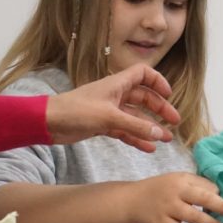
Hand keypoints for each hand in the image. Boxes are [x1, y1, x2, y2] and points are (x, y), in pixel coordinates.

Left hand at [44, 64, 180, 152]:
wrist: (48, 123)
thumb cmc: (75, 111)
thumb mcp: (109, 118)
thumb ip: (135, 126)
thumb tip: (160, 134)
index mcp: (117, 84)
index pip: (143, 74)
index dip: (158, 82)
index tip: (169, 95)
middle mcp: (115, 95)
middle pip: (143, 98)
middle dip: (159, 109)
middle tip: (174, 123)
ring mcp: (109, 110)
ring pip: (135, 117)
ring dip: (150, 127)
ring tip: (165, 139)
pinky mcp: (102, 125)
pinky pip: (125, 130)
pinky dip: (136, 138)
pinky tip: (148, 148)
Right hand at [124, 173, 222, 222]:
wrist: (130, 201)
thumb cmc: (157, 190)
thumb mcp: (175, 180)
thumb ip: (194, 185)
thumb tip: (218, 194)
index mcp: (181, 179)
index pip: (206, 185)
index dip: (218, 194)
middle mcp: (175, 192)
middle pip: (204, 198)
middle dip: (220, 206)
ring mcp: (168, 209)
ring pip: (195, 217)